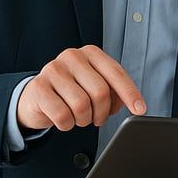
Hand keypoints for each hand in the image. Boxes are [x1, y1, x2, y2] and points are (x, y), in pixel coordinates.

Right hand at [17, 45, 144, 130]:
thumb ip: (114, 92)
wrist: (36, 98)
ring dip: (84, 120)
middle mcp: (72, 56)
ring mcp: (53, 70)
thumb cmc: (71, 92)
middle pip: (100, 92)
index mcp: (91, 53)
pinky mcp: (38, 88)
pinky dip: (67, 124)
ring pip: (81, 105)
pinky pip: (62, 115)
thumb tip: (133, 104)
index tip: (140, 110)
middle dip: (102, 113)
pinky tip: (64, 119)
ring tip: (79, 117)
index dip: (130, 93)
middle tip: (97, 119)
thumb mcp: (94, 87)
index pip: (116, 73)